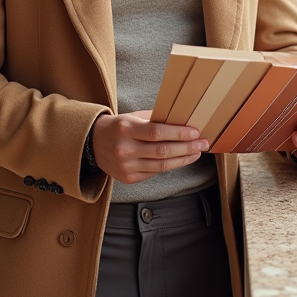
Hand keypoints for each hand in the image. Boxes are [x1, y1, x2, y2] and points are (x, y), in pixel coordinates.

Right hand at [90, 110, 209, 184]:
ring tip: (196, 153)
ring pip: (161, 165)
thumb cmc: (118, 127)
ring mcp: (126, 166)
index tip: (195, 132)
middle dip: (187, 147)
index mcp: (126, 129)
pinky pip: (155, 172)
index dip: (178, 133)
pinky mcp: (129, 178)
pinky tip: (181, 160)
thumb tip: (183, 122)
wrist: (93, 144)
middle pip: (162, 151)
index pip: (157, 132)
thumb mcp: (133, 118)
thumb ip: (155, 120)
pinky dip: (170, 166)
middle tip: (203, 143)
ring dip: (183, 159)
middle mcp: (125, 149)